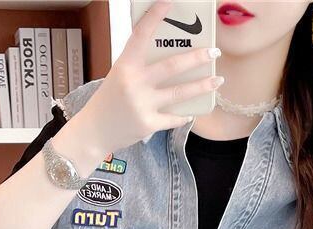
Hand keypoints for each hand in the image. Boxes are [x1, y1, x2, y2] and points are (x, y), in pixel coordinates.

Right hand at [73, 0, 222, 154]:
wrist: (94, 132)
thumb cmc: (109, 101)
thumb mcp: (119, 76)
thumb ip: (140, 67)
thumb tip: (171, 59)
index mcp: (125, 65)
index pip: (141, 35)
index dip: (155, 16)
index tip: (170, 2)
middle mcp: (134, 83)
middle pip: (172, 66)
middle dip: (197, 57)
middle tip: (214, 51)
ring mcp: (142, 104)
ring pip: (180, 93)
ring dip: (202, 86)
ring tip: (218, 80)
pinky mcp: (148, 123)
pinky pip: (173, 118)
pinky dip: (183, 116)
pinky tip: (191, 113)